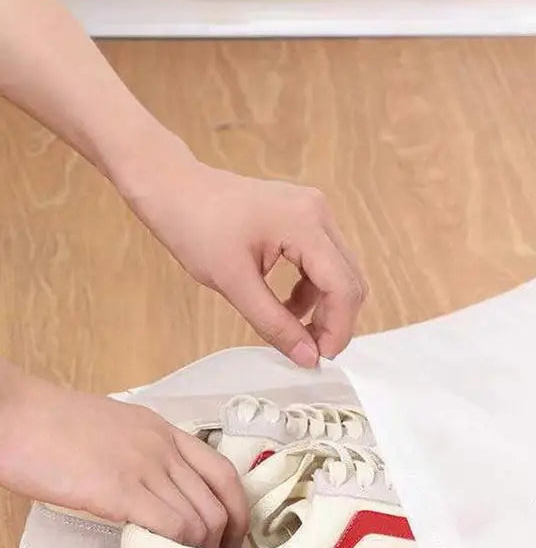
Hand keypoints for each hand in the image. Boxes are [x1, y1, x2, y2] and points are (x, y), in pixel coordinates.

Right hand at [0, 370, 248, 547]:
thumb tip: (151, 488)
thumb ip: (141, 452)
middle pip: (219, 500)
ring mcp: (146, 467)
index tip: (231, 535)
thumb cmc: (53, 424)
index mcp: (165, 431)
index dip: (236, 509)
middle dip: (226, 539)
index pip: (223, 471)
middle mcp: (165, 448)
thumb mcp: (116, 428)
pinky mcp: (120, 491)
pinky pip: (172, 526)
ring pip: (201, 518)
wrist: (17, 414)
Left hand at [121, 148, 367, 367]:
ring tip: (292, 328)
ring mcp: (315, 212)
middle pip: (349, 279)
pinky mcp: (306, 218)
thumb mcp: (233, 283)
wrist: (175, 189)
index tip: (320, 358)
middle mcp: (319, 213)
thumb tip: (308, 359)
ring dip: (323, 306)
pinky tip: (285, 304)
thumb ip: (274, 323)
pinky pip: (324, 262)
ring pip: (339, 272)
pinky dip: (312, 290)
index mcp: (305, 223)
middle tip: (309, 349)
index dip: (338, 328)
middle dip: (335, 320)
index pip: (343, 285)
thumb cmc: (195, 227)